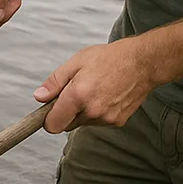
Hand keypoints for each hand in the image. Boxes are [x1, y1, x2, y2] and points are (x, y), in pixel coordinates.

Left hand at [33, 37, 156, 133]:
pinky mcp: (117, 122)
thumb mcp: (76, 62)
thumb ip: (55, 82)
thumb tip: (39, 97)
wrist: (142, 63)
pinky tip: (105, 95)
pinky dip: (97, 113)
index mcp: (78, 95)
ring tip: (94, 89)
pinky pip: (98, 122)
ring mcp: (106, 118)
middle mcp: (92, 111)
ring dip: (83, 112)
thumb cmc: (110, 58)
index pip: (53, 125)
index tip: (49, 112)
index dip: (48, 119)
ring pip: (83, 123)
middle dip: (66, 112)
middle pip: (67, 124)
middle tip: (75, 91)